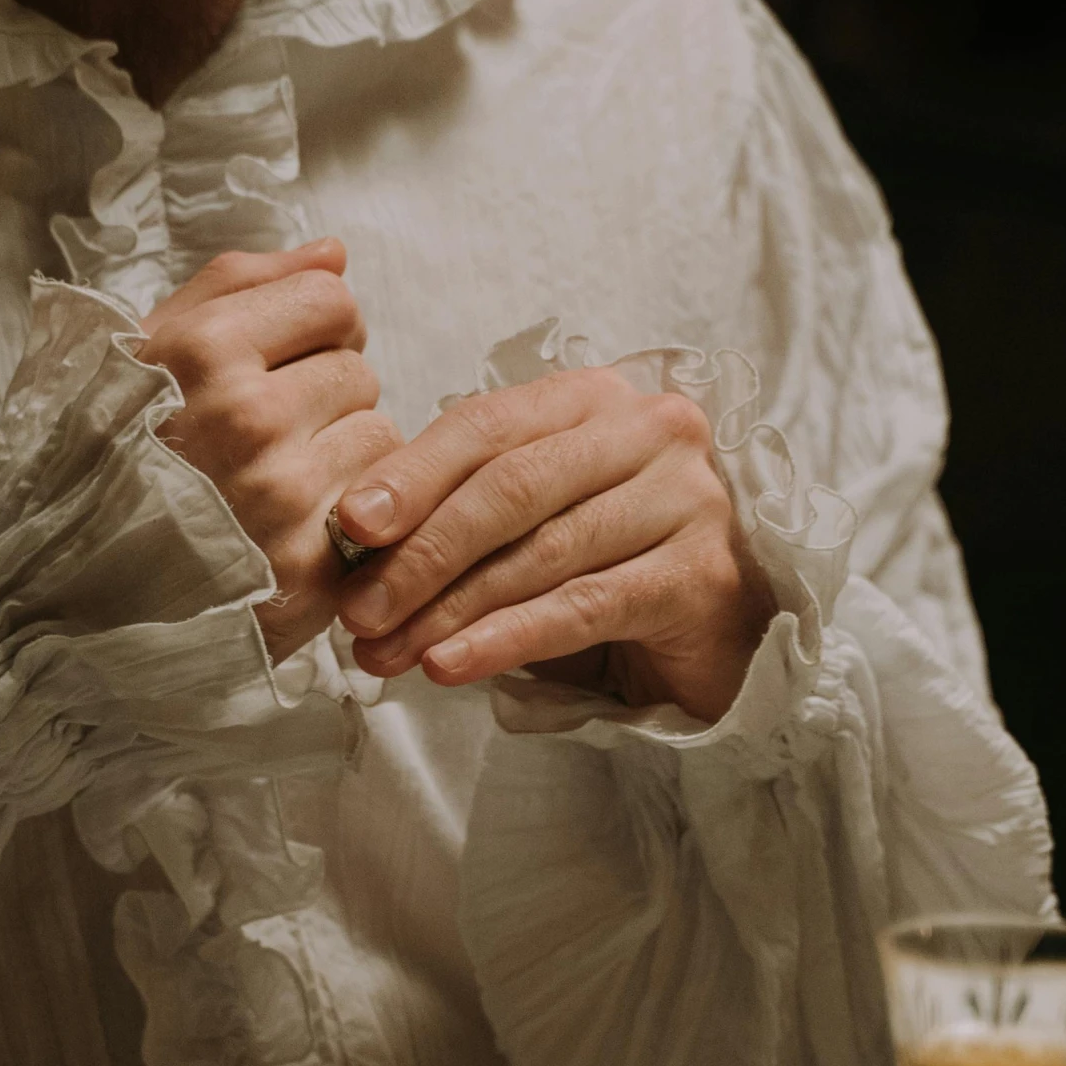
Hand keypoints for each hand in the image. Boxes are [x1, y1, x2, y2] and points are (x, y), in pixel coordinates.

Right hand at [141, 241, 402, 663]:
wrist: (65, 585)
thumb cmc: (107, 454)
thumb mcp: (143, 348)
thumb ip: (239, 285)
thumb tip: (334, 253)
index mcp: (200, 352)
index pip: (331, 300)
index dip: (310, 327)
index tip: (275, 362)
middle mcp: (247, 419)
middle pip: (357, 368)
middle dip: (321, 395)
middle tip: (263, 437)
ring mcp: (282, 496)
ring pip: (378, 436)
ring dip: (341, 455)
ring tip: (276, 483)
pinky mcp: (309, 568)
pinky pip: (380, 509)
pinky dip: (348, 517)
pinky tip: (294, 528)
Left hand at [330, 368, 777, 721]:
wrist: (718, 640)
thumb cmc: (608, 571)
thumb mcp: (528, 526)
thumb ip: (460, 513)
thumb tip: (353, 543)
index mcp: (595, 400)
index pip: (486, 425)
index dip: (411, 475)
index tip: (348, 526)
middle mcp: (650, 432)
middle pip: (509, 488)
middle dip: (420, 555)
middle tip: (358, 612)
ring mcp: (685, 500)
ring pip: (539, 554)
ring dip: (448, 610)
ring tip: (386, 653)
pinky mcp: (699, 576)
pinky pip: (580, 608)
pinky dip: (505, 640)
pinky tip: (448, 666)